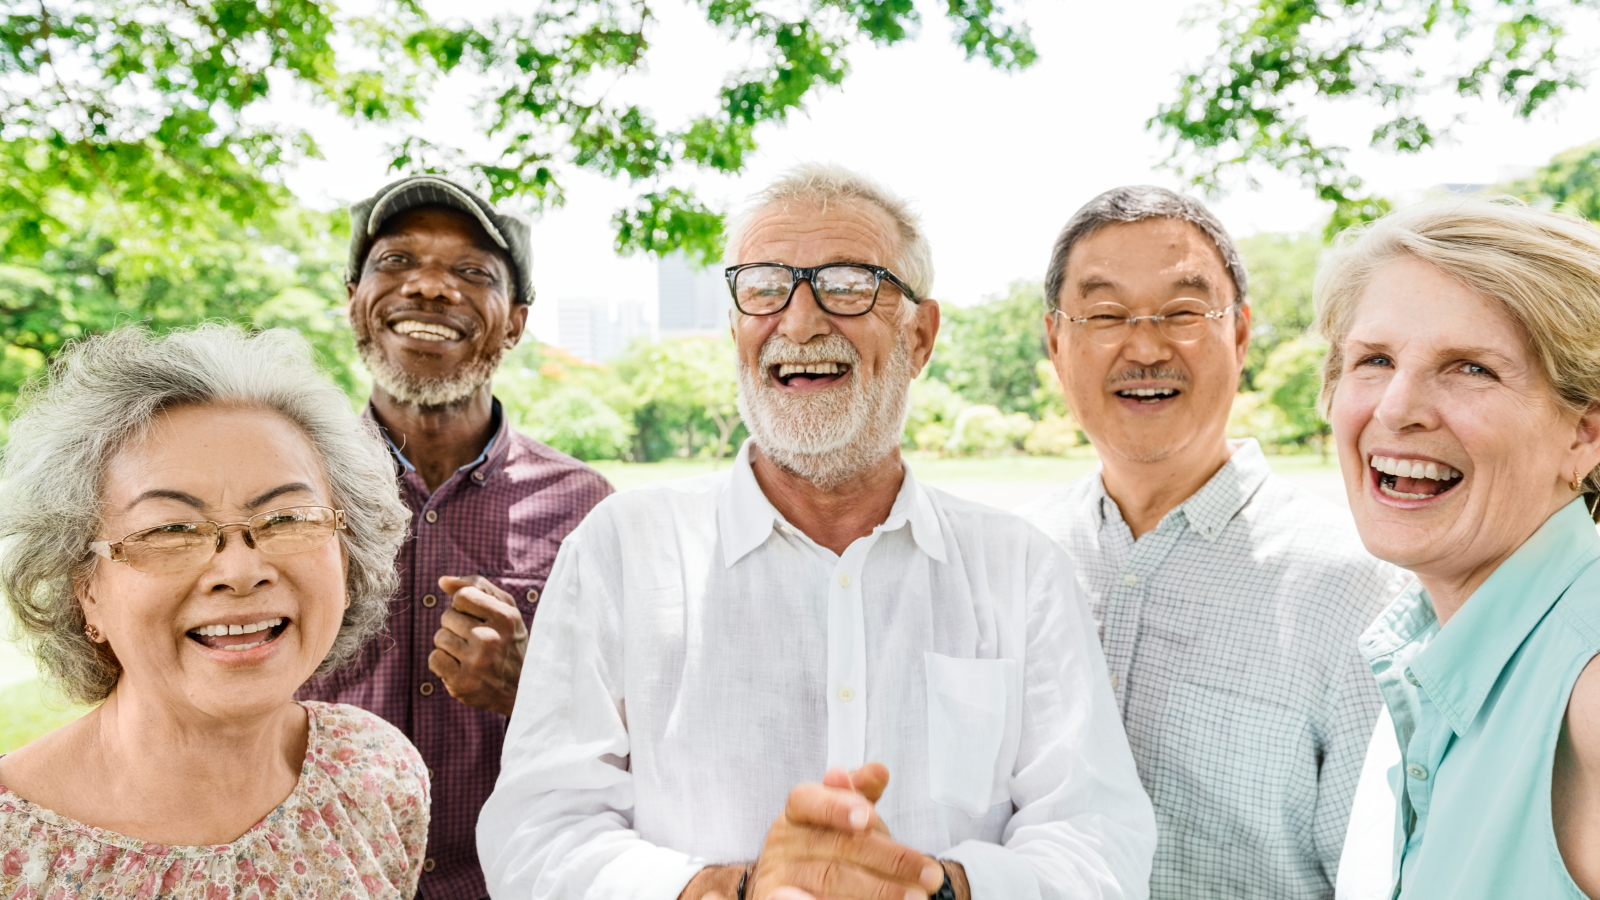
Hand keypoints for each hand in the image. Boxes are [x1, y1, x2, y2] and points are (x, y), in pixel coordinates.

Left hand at [428, 575, 527, 715]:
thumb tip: (442, 580)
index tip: (477, 618)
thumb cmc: (510, 643)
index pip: (462, 596)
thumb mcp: (506, 610)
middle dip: (457, 626)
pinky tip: (460, 667)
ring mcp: (475, 663)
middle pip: (447, 617)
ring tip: (469, 654)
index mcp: (504, 618)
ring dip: (450, 645)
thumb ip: (478, 587)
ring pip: (439, 638)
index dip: (464, 606)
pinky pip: (434, 659)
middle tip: (476, 640)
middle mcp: (490, 639)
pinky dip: (443, 663)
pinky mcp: (462, 683)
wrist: (522, 690)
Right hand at [751, 765, 943, 899]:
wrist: (806, 890)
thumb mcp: (850, 818)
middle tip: (928, 876)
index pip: (809, 800)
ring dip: (878, 890)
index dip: (838, 806)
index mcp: (797, 811)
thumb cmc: (833, 847)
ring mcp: (780, 877)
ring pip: (830, 881)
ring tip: (916, 897)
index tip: (870, 817)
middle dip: (889, 860)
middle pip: (836, 846)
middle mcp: (783, 842)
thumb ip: (862, 795)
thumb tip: (878, 771)